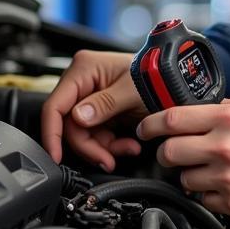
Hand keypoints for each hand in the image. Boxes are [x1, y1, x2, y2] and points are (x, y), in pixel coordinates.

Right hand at [41, 49, 146, 169]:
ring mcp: (92, 97)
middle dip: (90, 146)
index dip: (52, 134)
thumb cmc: (158, 76)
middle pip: (70, 125)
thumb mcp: (132, 91)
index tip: (57, 157)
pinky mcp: (102, 110)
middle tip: (107, 159)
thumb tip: (78, 117)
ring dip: (104, 148)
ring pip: (83, 134)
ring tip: (127, 149)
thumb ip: (104, 105)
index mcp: (84, 69)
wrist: (177, 82)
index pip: (56, 106)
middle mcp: (83, 82)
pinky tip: (128, 145)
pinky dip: (111, 144)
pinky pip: (97, 135)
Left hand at [137, 96, 229, 219]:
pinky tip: (226, 184)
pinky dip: (209, 194)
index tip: (144, 129)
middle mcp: (224, 146)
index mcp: (227, 118)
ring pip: (183, 179)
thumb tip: (193, 109)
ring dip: (191, 175)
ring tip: (212, 170)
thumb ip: (223, 107)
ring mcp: (227, 177)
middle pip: (169, 152)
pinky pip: (203, 199)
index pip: (171, 119)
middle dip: (168, 153)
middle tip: (176, 153)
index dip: (150, 125)